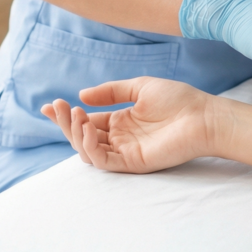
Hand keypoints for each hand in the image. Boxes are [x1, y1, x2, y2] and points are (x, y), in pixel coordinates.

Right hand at [41, 76, 212, 173]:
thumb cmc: (179, 100)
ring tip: (76, 115)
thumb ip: (111, 92)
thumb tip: (82, 95)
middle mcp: (120, 138)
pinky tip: (90, 129)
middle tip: (57, 107)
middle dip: (65, 123)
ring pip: (88, 150)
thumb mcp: (140, 87)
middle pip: (82, 136)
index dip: (67, 115)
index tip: (49, 105)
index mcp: (121, 121)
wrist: (203, 115)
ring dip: (76, 134)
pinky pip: (103, 161)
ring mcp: (125, 152)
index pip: (87, 121)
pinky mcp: (132, 163)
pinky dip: (91, 147)